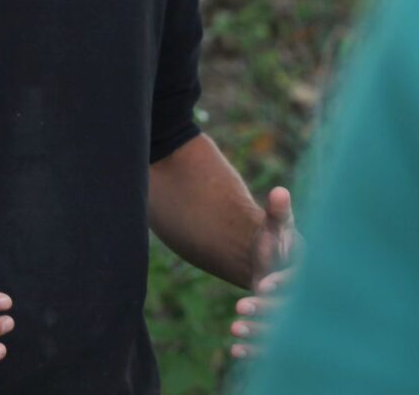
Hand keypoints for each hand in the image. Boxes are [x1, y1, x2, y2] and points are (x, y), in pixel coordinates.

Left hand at [230, 186, 296, 360]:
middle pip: (289, 309)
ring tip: (235, 329)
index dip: (282, 283)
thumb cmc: (276, 241)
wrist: (271, 263)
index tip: (262, 285)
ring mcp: (292, 317)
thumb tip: (279, 191)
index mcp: (307, 273)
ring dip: (258, 333)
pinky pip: (271, 346)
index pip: (299, 281)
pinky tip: (235, 350)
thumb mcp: (276, 226)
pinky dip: (255, 350)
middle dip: (267, 310)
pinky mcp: (280, 332)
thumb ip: (277, 213)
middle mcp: (303, 298)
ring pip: (279, 331)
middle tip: (240, 307)